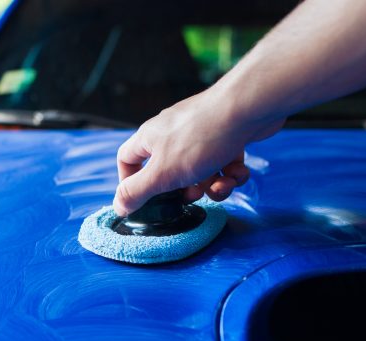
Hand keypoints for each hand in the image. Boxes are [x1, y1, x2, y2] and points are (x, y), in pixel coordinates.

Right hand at [113, 88, 283, 215]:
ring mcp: (199, 132)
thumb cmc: (200, 140)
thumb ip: (137, 192)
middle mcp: (172, 132)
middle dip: (184, 189)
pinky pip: (222, 161)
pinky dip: (230, 172)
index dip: (130, 182)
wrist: (247, 109)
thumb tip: (118, 206)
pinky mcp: (226, 133)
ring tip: (224, 184)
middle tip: (195, 195)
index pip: (127, 159)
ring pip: (200, 170)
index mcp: (149, 138)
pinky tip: (238, 171)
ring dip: (213, 185)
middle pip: (168, 170)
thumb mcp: (162, 174)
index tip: (144, 201)